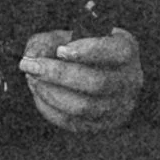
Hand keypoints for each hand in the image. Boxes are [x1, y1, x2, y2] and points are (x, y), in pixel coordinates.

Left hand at [20, 25, 143, 132]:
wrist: (93, 69)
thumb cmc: (78, 47)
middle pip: (96, 83)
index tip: (60, 50)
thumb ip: (47, 42)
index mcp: (126, 49)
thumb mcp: (66, 35)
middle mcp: (130, 80)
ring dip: (50, 93)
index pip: (115, 52)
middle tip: (29, 65)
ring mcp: (120, 106)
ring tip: (31, 78)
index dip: (88, 52)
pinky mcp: (104, 125)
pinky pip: (73, 123)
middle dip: (58, 74)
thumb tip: (32, 56)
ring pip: (84, 107)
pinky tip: (38, 93)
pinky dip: (50, 108)